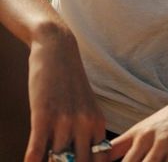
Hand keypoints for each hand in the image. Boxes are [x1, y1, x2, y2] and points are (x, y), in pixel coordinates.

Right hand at [24, 24, 107, 161]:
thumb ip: (88, 133)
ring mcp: (64, 120)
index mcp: (97, 123)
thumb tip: (83, 160)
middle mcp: (84, 124)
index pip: (98, 161)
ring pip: (57, 161)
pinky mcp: (43, 115)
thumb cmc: (69, 82)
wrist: (57, 49)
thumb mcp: (86, 106)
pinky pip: (37, 150)